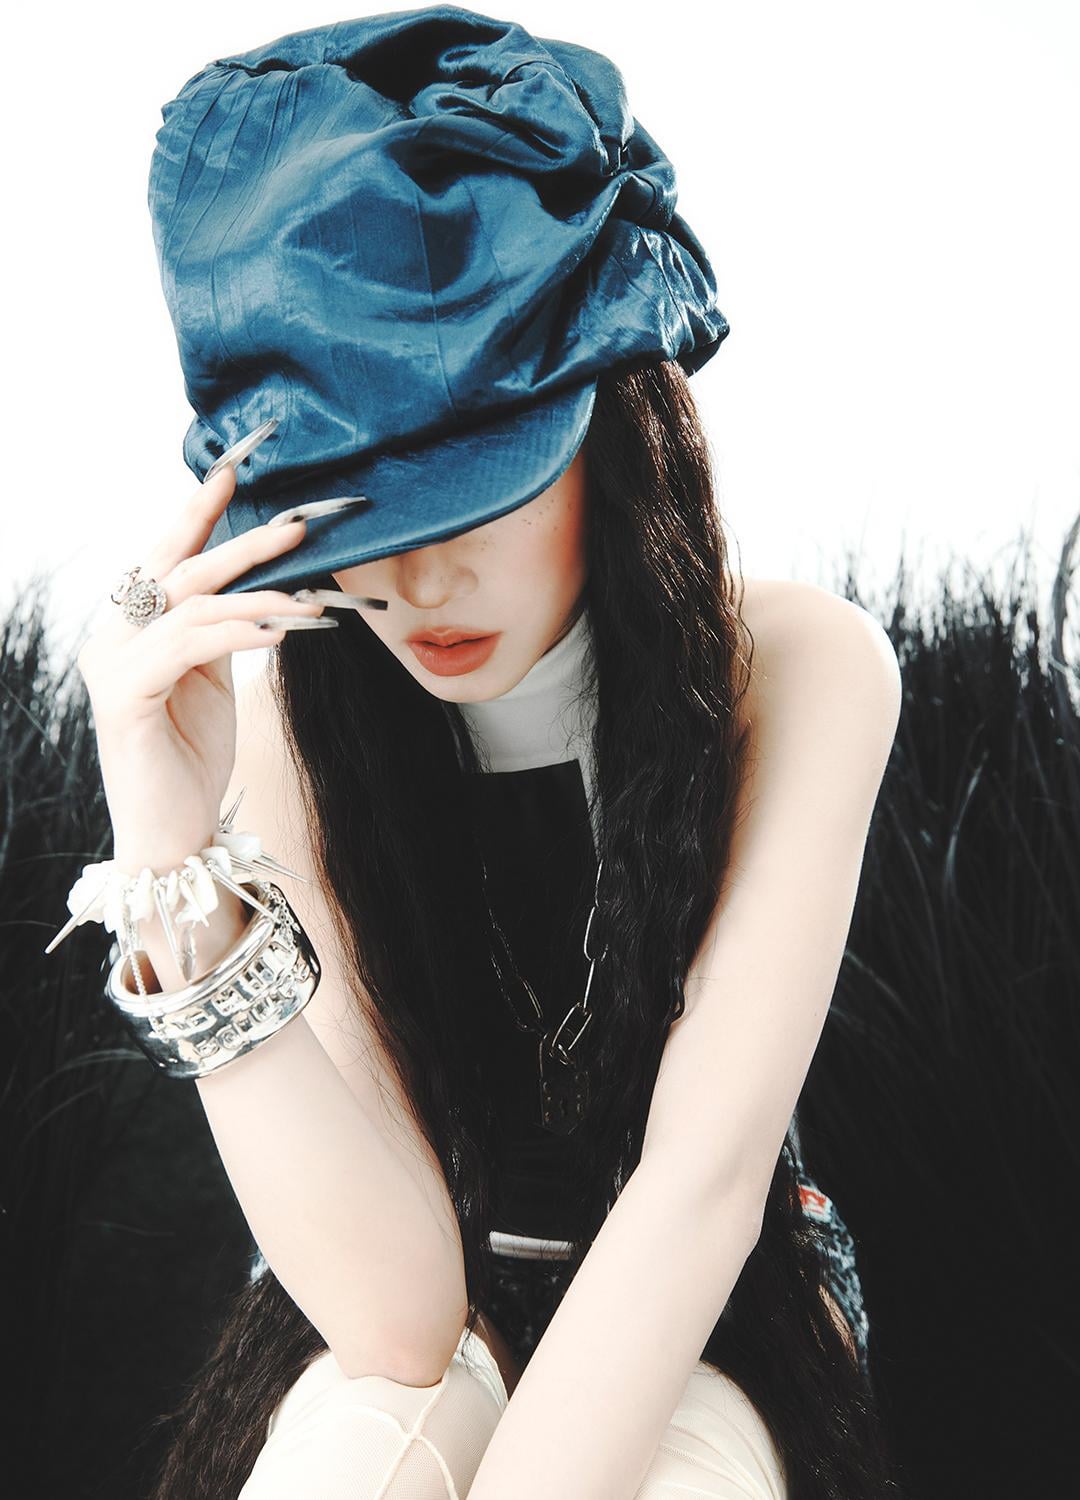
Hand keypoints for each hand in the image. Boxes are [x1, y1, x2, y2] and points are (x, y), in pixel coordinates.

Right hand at [76, 457, 335, 873]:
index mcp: (134, 629)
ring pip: (190, 604)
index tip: (233, 474)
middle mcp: (114, 638)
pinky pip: (188, 647)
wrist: (172, 835)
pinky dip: (238, 631)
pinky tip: (281, 629)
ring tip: (311, 593)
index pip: (167, 559)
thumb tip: (258, 585)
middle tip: (296, 524)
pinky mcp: (124, 697)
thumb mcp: (212, 681)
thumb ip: (220, 631)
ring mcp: (113, 666)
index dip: (198, 516)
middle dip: (240, 541)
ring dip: (259, 593)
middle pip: (180, 570)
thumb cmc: (191, 760)